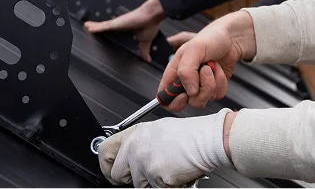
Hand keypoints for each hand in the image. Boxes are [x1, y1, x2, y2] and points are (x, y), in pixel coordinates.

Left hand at [84, 0, 165, 61]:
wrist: (152, 15)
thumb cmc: (149, 24)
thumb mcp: (144, 42)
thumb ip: (143, 51)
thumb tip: (147, 60)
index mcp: (125, 30)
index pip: (113, 33)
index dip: (106, 34)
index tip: (101, 38)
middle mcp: (119, 26)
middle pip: (105, 28)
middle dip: (97, 30)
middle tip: (89, 31)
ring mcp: (116, 24)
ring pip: (101, 27)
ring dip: (94, 27)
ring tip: (86, 27)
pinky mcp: (116, 23)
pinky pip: (103, 26)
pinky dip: (95, 27)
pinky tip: (88, 28)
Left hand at [98, 108, 232, 186]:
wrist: (208, 140)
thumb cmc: (190, 135)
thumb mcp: (159, 131)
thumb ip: (140, 142)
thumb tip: (129, 156)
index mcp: (135, 133)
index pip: (105, 151)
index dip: (107, 165)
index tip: (112, 171)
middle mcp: (136, 147)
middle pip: (117, 174)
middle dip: (130, 179)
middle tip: (146, 175)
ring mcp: (144, 163)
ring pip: (138, 184)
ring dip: (152, 182)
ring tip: (168, 168)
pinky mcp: (156, 177)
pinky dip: (165, 186)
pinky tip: (175, 174)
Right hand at [160, 12, 256, 111]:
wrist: (230, 39)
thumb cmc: (210, 39)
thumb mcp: (194, 49)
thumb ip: (186, 70)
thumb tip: (190, 92)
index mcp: (174, 72)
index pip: (164, 97)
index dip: (172, 101)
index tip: (184, 94)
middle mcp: (185, 82)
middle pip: (186, 102)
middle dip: (199, 90)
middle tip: (204, 71)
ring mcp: (199, 86)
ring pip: (202, 100)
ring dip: (211, 83)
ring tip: (211, 67)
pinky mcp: (213, 88)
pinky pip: (216, 96)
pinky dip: (221, 83)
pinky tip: (219, 70)